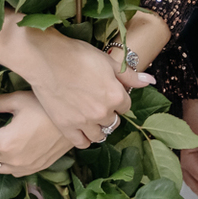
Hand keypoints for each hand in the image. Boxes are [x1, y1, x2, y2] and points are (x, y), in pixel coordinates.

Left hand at [0, 91, 74, 175]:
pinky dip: (12, 162)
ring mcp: (26, 167)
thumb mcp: (17, 101)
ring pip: (0, 167)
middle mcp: (12, 160)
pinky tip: (19, 148)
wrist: (76, 118)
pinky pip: (16, 171)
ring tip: (6, 139)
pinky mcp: (37, 168)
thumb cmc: (45, 105)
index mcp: (4, 143)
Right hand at [21, 33, 136, 145]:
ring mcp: (84, 122)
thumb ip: (130, 76)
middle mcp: (102, 112)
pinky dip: (84, 138)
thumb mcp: (108, 61)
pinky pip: (82, 142)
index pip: (126, 106)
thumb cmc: (78, 55)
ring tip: (92, 118)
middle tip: (99, 103)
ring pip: (100, 134)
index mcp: (115, 96)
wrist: (47, 59)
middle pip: (113, 121)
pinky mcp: (66, 127)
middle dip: (109, 113)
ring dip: (99, 127)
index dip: (119, 99)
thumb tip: (150, 81)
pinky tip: (83, 130)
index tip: (110, 93)